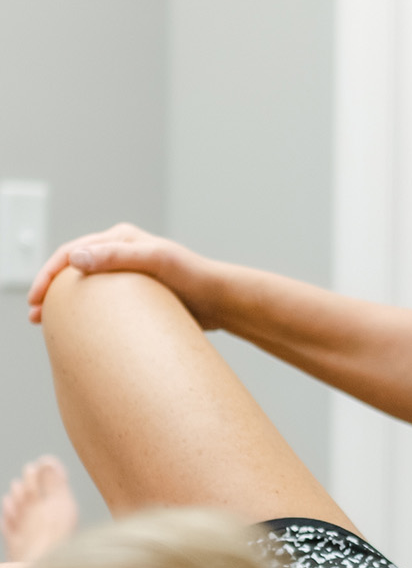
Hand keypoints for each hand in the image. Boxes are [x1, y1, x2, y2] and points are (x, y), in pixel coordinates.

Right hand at [26, 224, 223, 327]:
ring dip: (65, 303)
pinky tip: (77, 329)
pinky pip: (102, 303)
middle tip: (34, 315)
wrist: (221, 299)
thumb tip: (75, 258)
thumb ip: (117, 257)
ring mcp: (128, 274)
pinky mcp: (137, 295)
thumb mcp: (156, 261)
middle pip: (74, 269)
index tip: (35, 299)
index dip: (49, 275)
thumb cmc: (194, 277)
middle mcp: (122, 252)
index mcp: (121, 238)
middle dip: (51, 290)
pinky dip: (85, 313)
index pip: (72, 253)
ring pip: (85, 287)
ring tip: (46, 324)